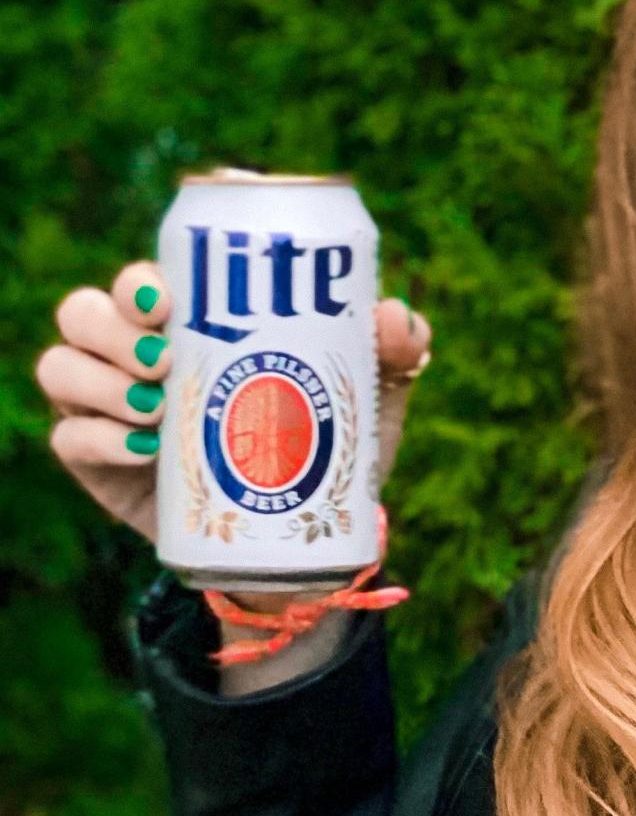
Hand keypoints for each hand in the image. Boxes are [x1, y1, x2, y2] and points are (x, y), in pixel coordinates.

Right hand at [37, 259, 432, 552]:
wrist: (301, 536)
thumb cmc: (330, 444)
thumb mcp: (372, 399)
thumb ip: (395, 351)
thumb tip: (392, 313)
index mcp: (193, 322)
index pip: (143, 280)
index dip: (140, 279)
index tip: (169, 300)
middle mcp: (139, 353)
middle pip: (85, 312)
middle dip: (112, 327)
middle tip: (166, 358)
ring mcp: (109, 405)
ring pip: (61, 365)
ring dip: (99, 378)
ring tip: (158, 408)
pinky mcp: (97, 460)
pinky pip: (66, 435)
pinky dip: (96, 435)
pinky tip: (144, 448)